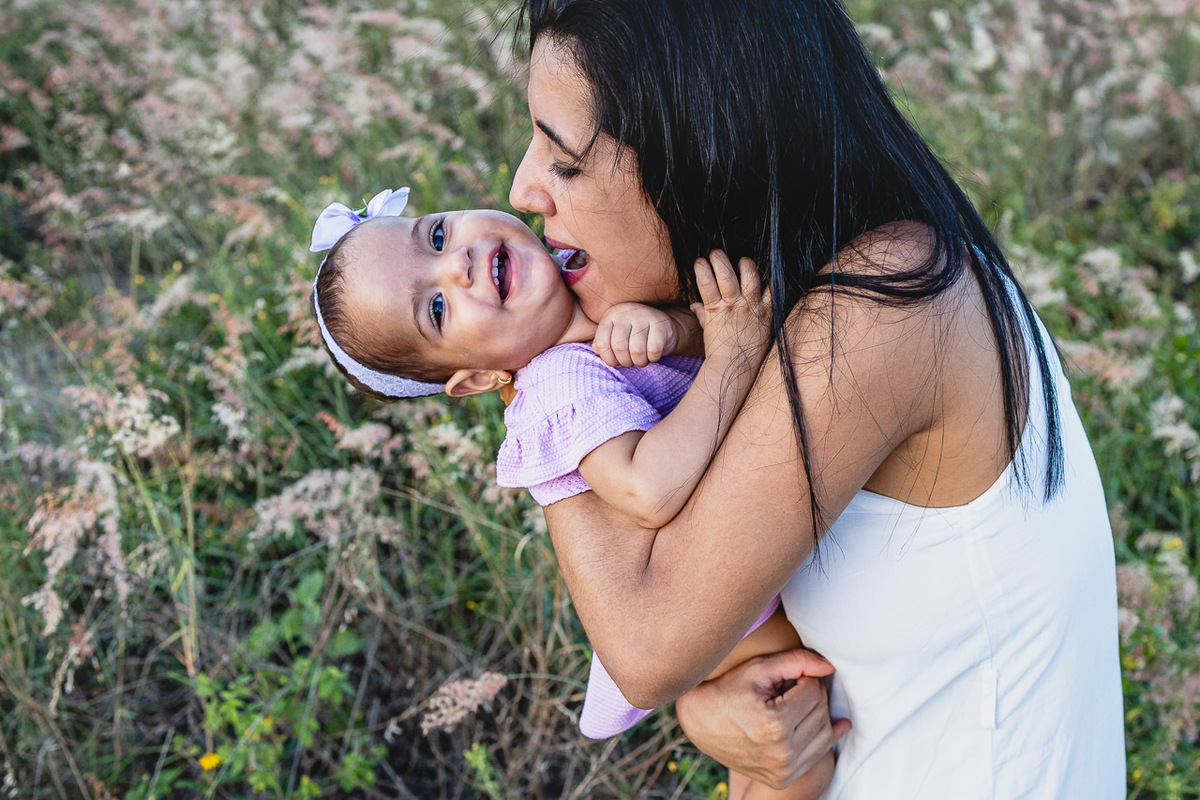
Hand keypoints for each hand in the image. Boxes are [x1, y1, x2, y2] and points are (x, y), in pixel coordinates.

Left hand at [593, 303, 686, 366]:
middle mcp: (626, 313)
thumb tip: (598, 351)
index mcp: (611, 316)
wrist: (663, 326)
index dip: (608, 359)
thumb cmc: (634, 334)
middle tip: (630, 362)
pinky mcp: (661, 324)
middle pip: (619, 347)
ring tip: (641, 360)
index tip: (616, 362)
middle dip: (625, 362)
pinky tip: (652, 355)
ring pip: (637, 351)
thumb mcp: (615, 335)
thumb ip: (602, 344)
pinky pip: (653, 350)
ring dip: (639, 362)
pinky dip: (653, 358)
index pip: (602, 343)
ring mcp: (644, 316)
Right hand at [675, 649, 850, 790]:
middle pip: (820, 714)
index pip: (814, 693)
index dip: (807, 677)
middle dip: (813, 694)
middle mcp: (781, 753)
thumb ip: (796, 661)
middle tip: (796, 684)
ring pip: (824, 735)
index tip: (793, 673)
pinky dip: (824, 737)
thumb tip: (830, 667)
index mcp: (774, 725)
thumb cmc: (728, 690)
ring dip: (819, 713)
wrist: (699, 722)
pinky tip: (832, 724)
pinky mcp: (782, 779)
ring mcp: (782, 771)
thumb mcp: (758, 669)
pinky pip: (817, 756)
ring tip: (800, 700)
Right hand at [690, 250, 770, 363]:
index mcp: (715, 309)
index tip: (699, 261)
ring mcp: (750, 308)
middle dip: (719, 259)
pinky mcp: (766, 313)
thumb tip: (694, 305)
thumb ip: (703, 314)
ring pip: (750, 277)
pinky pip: (771, 292)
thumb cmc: (719, 350)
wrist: (736, 368)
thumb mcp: (708, 330)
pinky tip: (768, 271)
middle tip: (716, 252)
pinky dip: (770, 280)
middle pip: (726, 274)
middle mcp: (733, 306)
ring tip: (743, 260)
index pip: (705, 282)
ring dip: (745, 264)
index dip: (701, 268)